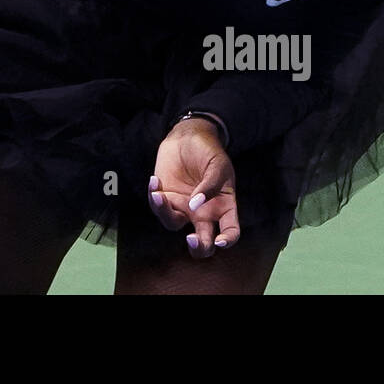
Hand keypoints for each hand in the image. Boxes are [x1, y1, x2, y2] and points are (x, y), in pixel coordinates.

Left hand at [149, 119, 240, 258]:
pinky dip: (153, 196)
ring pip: (174, 224)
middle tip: (190, 239)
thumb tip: (197, 205)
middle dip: (198, 248)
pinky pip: (158, 206)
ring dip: (165, 213)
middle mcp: (203, 212)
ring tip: (159, 194)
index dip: (227, 240)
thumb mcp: (217, 165)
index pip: (230, 231)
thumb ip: (210, 185)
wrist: (188, 136)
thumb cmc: (208, 152)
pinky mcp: (166, 198)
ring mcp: (183, 207)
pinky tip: (154, 180)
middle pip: (203, 242)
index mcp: (223, 207)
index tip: (219, 241)